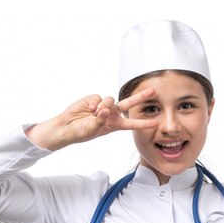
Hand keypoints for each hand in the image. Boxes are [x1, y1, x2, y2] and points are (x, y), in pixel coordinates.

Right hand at [26, 88, 157, 150]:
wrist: (67, 126)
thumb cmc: (81, 132)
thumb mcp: (93, 130)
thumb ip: (101, 120)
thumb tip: (106, 109)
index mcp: (115, 125)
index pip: (132, 124)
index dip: (143, 123)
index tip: (156, 123)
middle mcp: (112, 114)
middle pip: (129, 104)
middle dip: (141, 97)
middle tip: (153, 90)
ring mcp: (104, 106)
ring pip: (111, 100)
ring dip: (104, 106)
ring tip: (94, 113)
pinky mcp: (94, 99)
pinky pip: (99, 97)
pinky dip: (94, 103)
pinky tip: (89, 109)